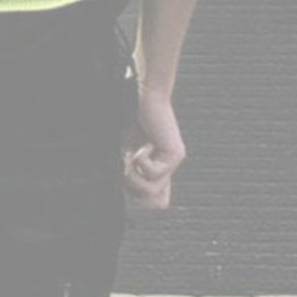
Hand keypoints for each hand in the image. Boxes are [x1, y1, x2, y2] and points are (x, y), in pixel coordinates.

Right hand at [123, 85, 185, 209]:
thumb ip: (127, 172)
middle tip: (125, 169)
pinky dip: (139, 162)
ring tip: (127, 158)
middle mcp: (169, 168)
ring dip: (133, 176)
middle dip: (134, 191)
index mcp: (157, 168)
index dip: (137, 196)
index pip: (157, 201)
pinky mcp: (175, 153)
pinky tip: (136, 148)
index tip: (125, 177)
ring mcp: (173, 162)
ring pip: (153, 190)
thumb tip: (125, 192)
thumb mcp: (122, 150)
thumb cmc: (128, 116)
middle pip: (156, 202)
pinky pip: (153, 173)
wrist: (140, 94)